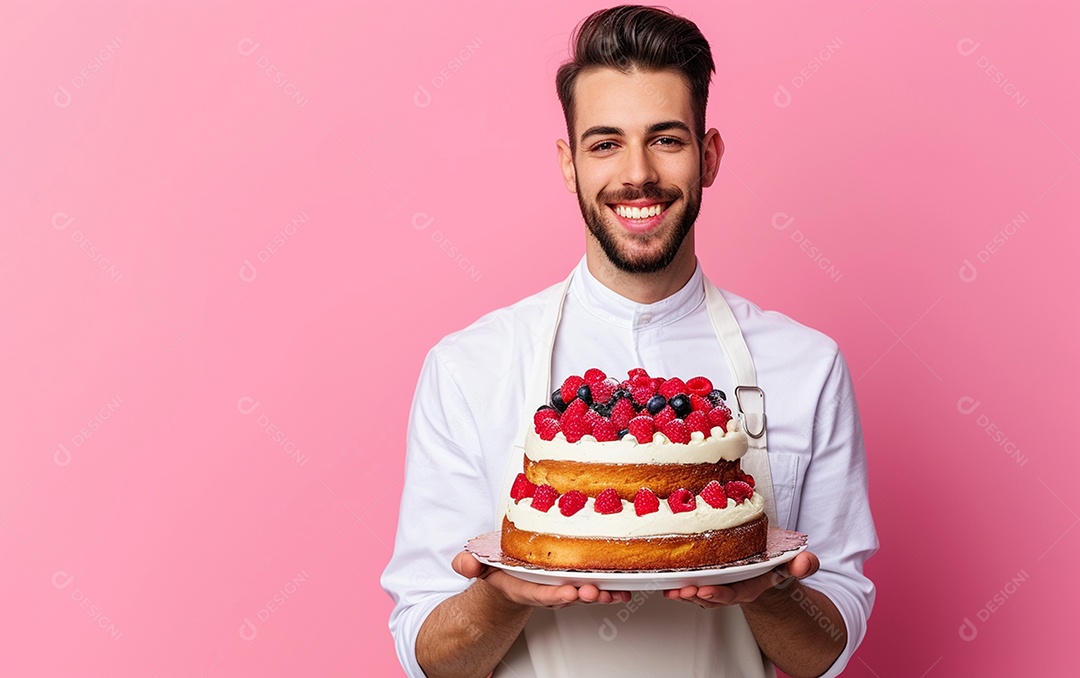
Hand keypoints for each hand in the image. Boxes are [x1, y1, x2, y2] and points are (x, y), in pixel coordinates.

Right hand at [452, 551, 631, 608]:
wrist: (510, 577)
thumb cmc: (500, 568)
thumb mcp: (480, 563)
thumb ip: (470, 564)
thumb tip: (465, 565)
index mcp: (523, 587)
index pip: (537, 594)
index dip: (553, 595)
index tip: (566, 592)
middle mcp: (545, 590)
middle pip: (565, 595)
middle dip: (581, 595)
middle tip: (595, 591)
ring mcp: (561, 588)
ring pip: (582, 594)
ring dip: (600, 595)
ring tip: (614, 593)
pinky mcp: (574, 583)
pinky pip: (593, 588)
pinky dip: (610, 591)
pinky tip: (623, 590)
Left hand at [662, 550, 819, 608]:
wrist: (765, 567)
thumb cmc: (774, 563)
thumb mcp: (791, 562)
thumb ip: (802, 564)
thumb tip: (806, 562)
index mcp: (750, 586)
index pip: (733, 594)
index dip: (718, 594)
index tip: (704, 590)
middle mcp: (732, 589)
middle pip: (710, 597)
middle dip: (695, 596)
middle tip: (682, 591)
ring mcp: (718, 585)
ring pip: (698, 593)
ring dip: (683, 593)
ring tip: (670, 589)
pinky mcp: (707, 578)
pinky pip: (691, 584)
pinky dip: (678, 585)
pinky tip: (666, 582)